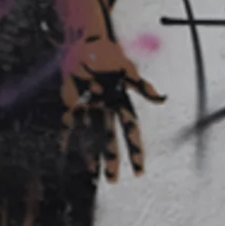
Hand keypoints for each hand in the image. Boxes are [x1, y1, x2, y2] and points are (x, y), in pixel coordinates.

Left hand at [61, 40, 163, 181]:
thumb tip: (161, 99)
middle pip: (110, 139)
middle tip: (114, 180)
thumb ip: (141, 85)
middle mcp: (106, 110)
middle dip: (112, 160)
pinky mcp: (73, 104)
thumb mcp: (126, 68)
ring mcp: (89, 109)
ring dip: (91, 155)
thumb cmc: (108, 55)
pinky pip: (69, 125)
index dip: (135, 150)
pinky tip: (63, 153)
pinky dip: (66, 138)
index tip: (139, 170)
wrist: (84, 44)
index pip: (131, 131)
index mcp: (121, 103)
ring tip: (92, 174)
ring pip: (91, 137)